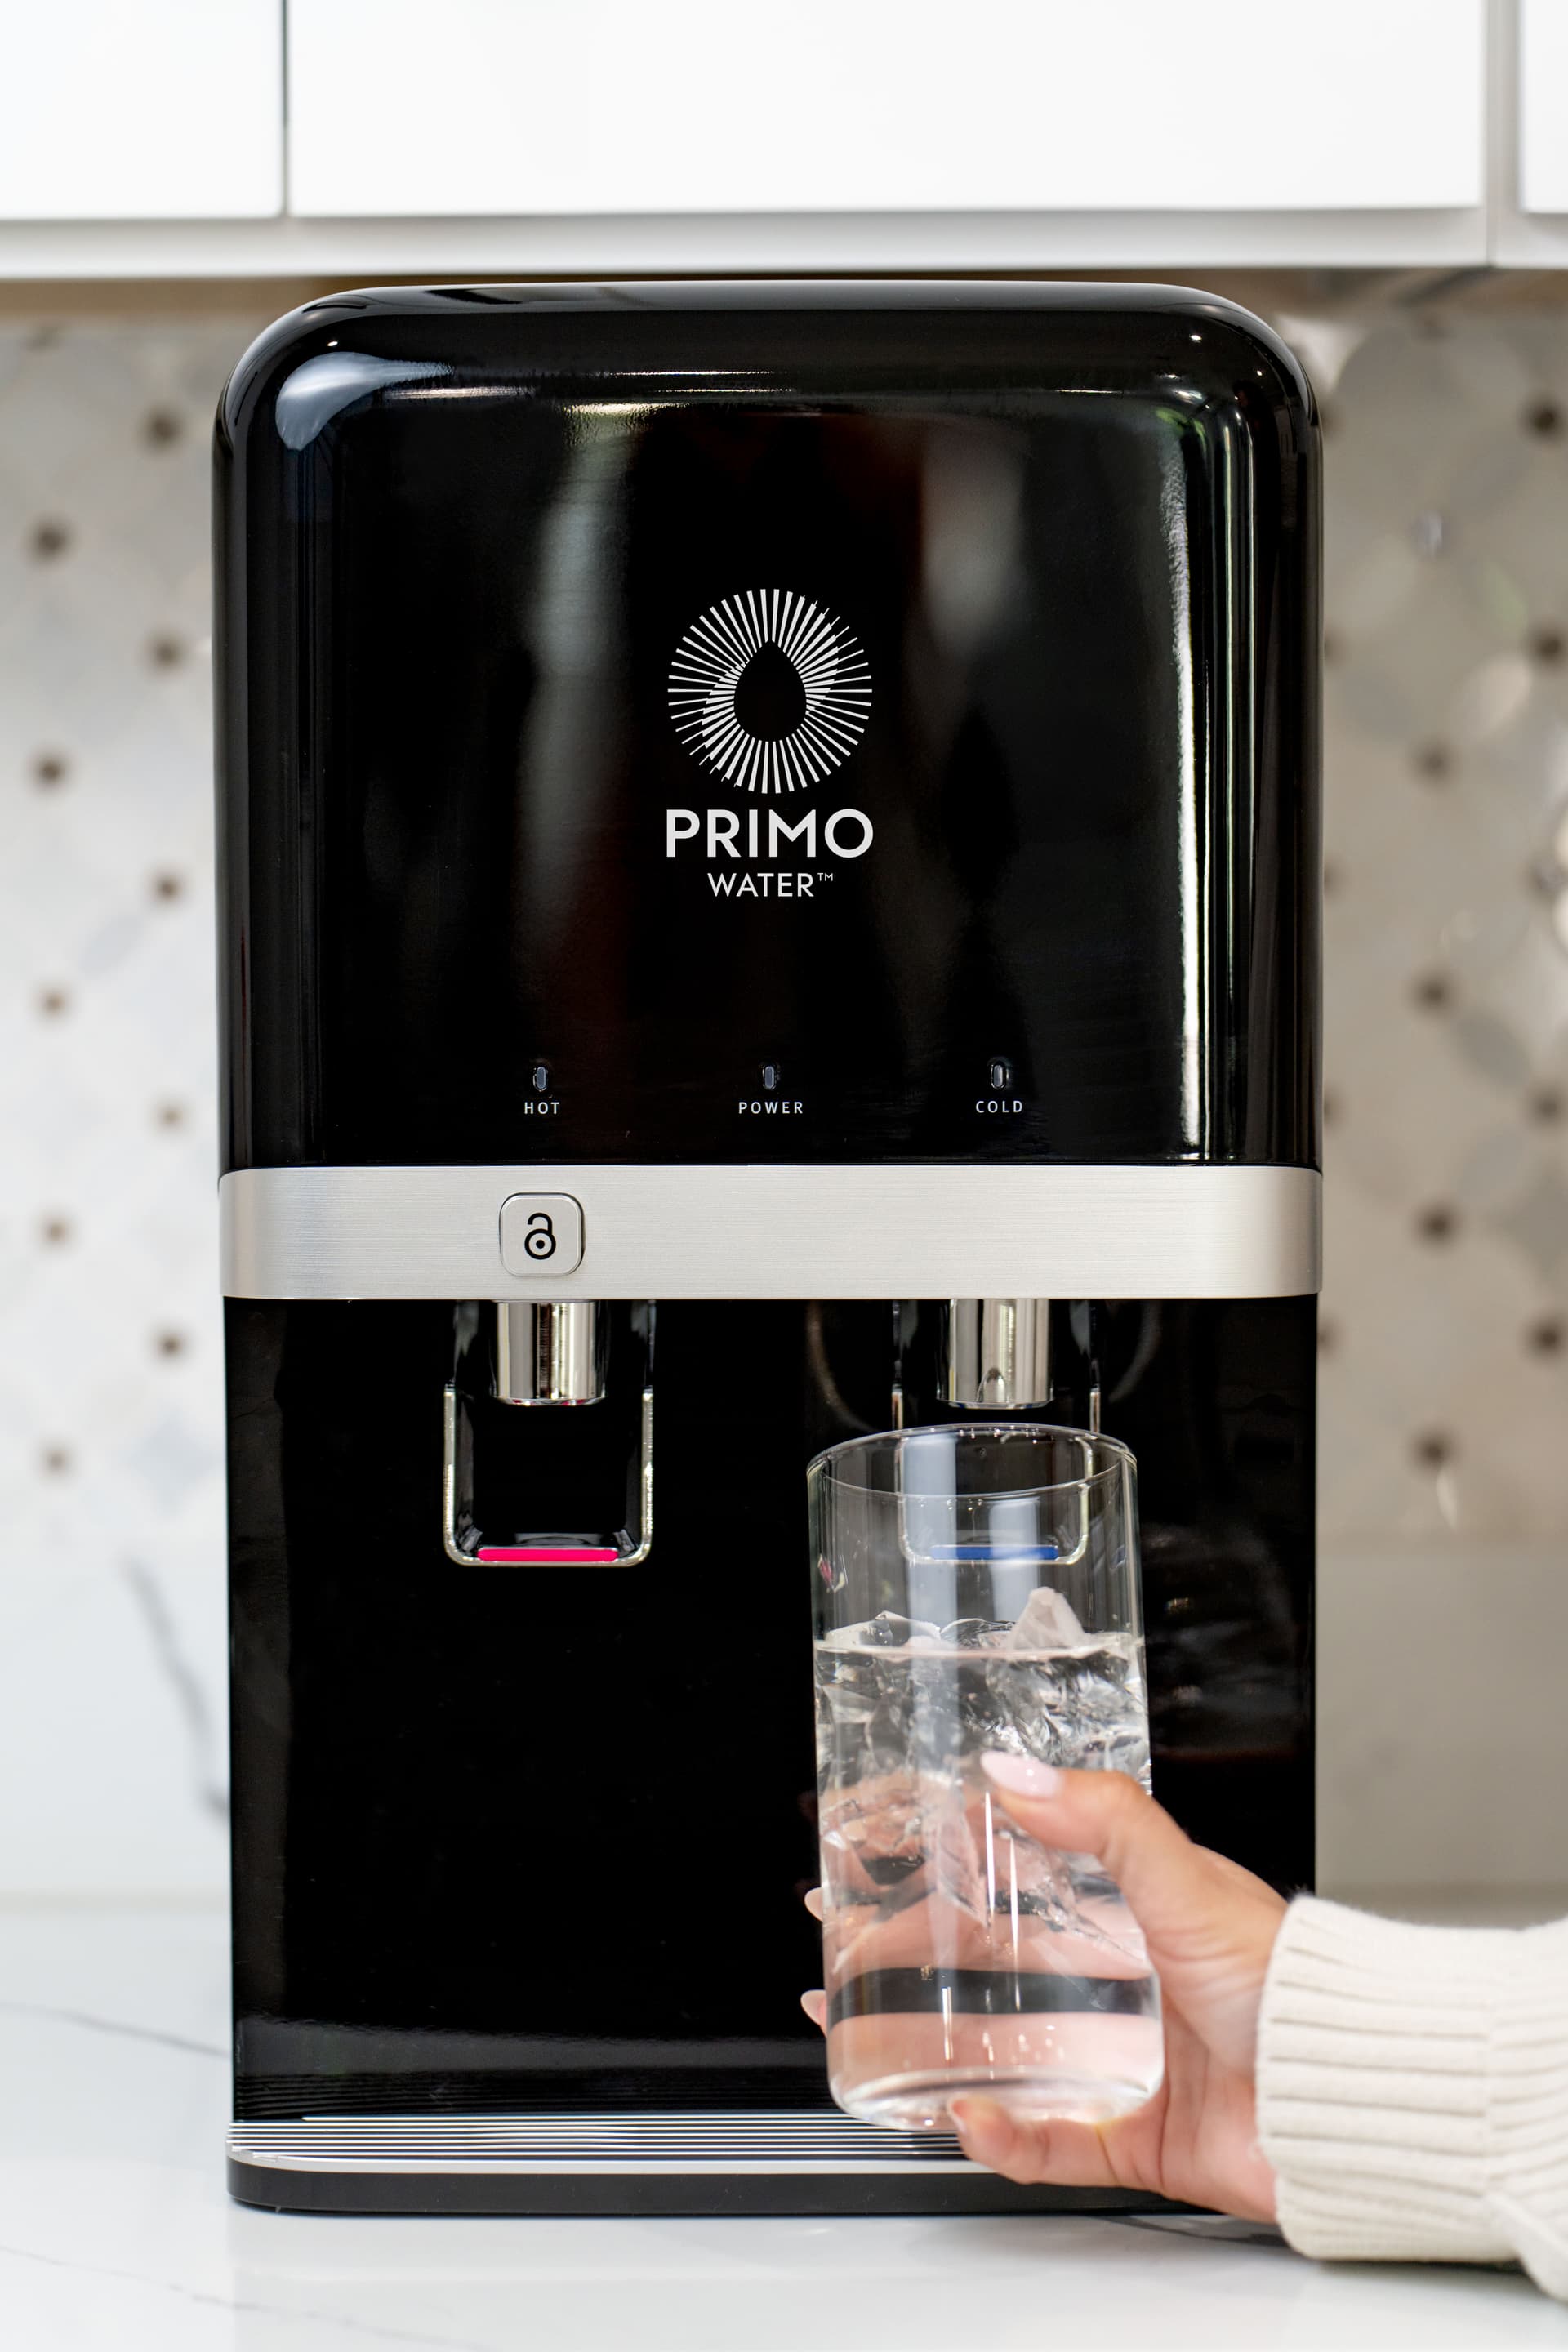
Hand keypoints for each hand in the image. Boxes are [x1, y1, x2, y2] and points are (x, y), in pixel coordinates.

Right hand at [802, 1756, 1285, 2220]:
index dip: (938, 1867)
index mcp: (1125, 1913)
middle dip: (901, 1959)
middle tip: (836, 1951)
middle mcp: (1115, 1985)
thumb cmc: (1294, 1984)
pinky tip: (968, 2116)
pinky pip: (1044, 2140)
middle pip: (983, 1969)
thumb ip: (1104, 1818)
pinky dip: (999, 2136)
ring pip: (996, 2056)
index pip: (1010, 1879)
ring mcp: (1117, 2062)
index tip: (873, 1851)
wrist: (1351, 2095)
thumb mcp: (1189, 1877)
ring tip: (867, 2039)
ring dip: (925, 2050)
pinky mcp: (1129, 2136)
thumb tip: (1011, 1772)